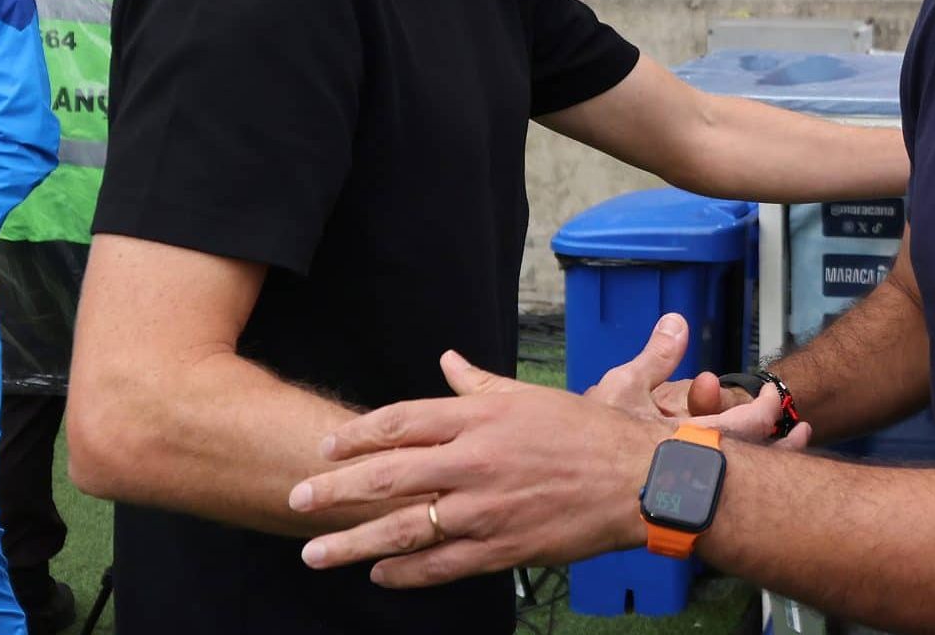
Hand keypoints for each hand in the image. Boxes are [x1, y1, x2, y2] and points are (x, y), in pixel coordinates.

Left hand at [287, 317, 805, 588]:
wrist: (637, 480)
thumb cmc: (587, 432)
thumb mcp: (530, 396)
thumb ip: (479, 384)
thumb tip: (447, 360)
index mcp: (480, 417)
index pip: (400, 422)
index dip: (357, 436)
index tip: (326, 447)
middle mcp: (473, 461)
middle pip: (387, 476)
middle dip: (335, 490)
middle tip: (297, 499)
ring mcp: (484, 509)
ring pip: (403, 529)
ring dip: (353, 543)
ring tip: (316, 552)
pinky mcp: (501, 548)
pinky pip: (439, 565)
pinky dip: (405, 573)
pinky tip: (379, 574)